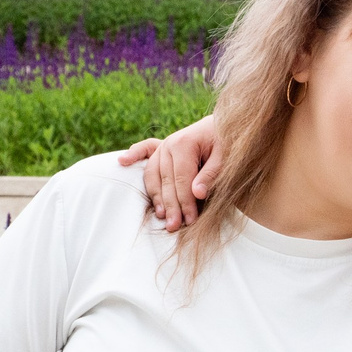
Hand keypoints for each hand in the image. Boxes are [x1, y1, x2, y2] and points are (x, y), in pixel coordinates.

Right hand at [119, 114, 221, 229]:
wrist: (227, 125)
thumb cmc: (229, 143)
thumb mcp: (227, 158)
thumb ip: (211, 174)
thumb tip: (197, 194)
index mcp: (184, 144)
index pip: (181, 180)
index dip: (185, 202)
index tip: (190, 220)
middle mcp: (169, 144)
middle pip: (166, 181)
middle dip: (171, 205)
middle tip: (174, 226)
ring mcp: (163, 145)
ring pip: (153, 174)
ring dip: (156, 196)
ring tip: (160, 214)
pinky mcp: (161, 147)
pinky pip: (144, 150)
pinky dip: (133, 154)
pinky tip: (123, 161)